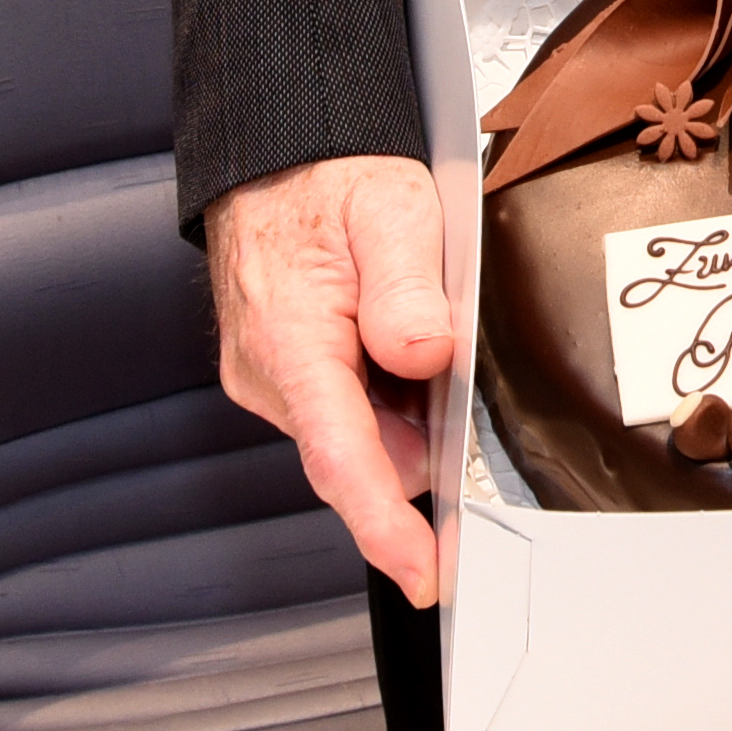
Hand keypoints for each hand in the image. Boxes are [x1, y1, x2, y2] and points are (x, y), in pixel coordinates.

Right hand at [206, 156, 453, 601]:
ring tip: (419, 322)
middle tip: (458, 362)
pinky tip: (402, 338)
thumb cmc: (328, 178)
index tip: (426, 574)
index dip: (386, 526)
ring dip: (409, 407)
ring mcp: (276, 383)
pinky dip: (389, 392)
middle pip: (368, 451)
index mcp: (292, 344)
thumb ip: (409, 285)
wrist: (278, 156)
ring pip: (365, 434)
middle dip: (426, 433)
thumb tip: (427, 353)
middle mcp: (273, 379)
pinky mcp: (289, 378)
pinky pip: (352, 411)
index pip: (342, 458)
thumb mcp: (390, 208)